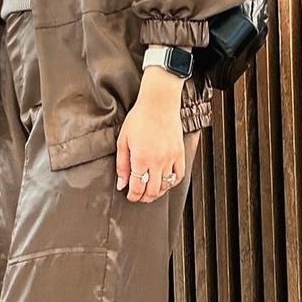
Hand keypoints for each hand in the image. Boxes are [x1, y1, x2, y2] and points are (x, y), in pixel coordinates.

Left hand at [116, 66, 185, 202]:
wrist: (158, 104)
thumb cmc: (140, 118)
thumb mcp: (123, 141)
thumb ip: (121, 165)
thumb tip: (121, 183)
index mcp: (140, 159)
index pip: (137, 188)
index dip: (132, 196)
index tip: (130, 196)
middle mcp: (157, 161)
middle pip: (152, 191)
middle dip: (144, 197)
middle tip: (139, 196)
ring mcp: (170, 158)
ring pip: (165, 186)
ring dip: (157, 193)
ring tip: (151, 191)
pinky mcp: (179, 154)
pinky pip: (179, 176)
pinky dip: (172, 183)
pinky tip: (165, 182)